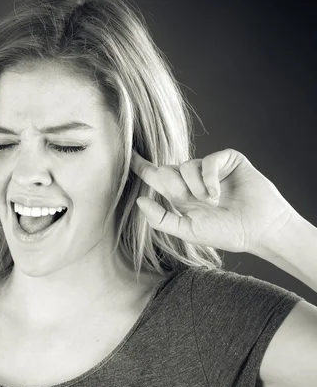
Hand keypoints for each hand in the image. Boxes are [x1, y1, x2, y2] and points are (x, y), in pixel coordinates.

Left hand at [129, 148, 296, 253]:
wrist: (258, 229)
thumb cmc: (225, 232)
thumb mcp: (187, 230)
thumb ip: (161, 218)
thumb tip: (139, 200)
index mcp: (180, 196)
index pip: (155, 177)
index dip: (141, 166)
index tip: (128, 154)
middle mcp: (192, 180)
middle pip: (166, 170)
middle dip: (175, 186)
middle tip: (192, 201)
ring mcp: (209, 168)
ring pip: (186, 166)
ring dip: (195, 188)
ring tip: (211, 202)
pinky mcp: (227, 160)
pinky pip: (208, 161)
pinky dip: (209, 178)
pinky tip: (217, 193)